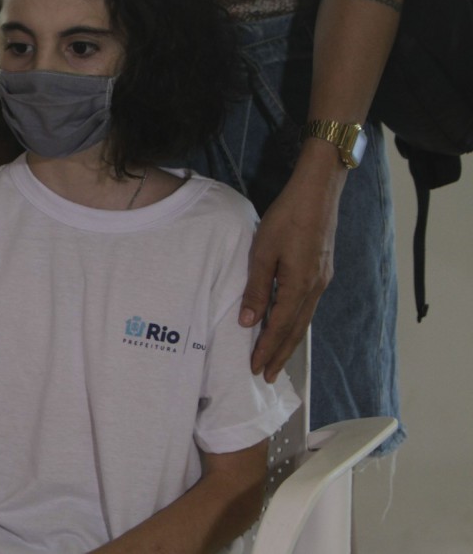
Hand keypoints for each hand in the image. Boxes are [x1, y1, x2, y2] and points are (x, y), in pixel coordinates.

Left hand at [241, 145, 345, 381]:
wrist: (318, 194)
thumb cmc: (287, 218)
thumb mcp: (263, 251)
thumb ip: (257, 288)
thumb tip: (247, 321)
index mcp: (299, 285)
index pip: (280, 327)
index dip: (266, 349)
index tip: (255, 369)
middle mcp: (315, 289)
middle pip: (295, 330)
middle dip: (280, 354)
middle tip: (266, 376)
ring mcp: (321, 280)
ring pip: (303, 320)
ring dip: (289, 341)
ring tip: (276, 358)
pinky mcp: (322, 271)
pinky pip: (307, 307)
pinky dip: (296, 323)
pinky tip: (289, 325)